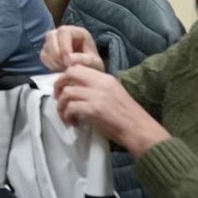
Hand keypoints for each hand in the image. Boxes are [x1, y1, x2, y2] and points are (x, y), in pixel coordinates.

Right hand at [40, 25, 103, 72]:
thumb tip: (69, 59)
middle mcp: (64, 34)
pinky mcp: (48, 51)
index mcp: (77, 32)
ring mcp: (54, 41)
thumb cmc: (93, 65)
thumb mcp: (94, 63)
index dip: (63, 45)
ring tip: (65, 68)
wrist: (87, 73)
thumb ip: (84, 60)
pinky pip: (43, 56)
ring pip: (45, 46)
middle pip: (51, 35)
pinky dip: (50, 64)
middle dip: (56, 53)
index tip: (67, 60)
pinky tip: (60, 69)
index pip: (64, 31)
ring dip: (53, 60)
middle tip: (64, 65)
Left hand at [53, 65, 168, 154]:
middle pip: (70, 73)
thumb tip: (76, 88)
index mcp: (106, 78)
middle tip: (59, 99)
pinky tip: (73, 122)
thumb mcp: (114, 93)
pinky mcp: (94, 109)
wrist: (139, 129)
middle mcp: (101, 83)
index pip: (79, 67)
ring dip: (61, 106)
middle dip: (58, 85)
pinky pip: (71, 107)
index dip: (66, 77)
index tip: (64, 88)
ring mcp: (97, 95)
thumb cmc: (127, 115)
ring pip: (67, 92)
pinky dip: (67, 116)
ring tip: (66, 115)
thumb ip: (97, 87)